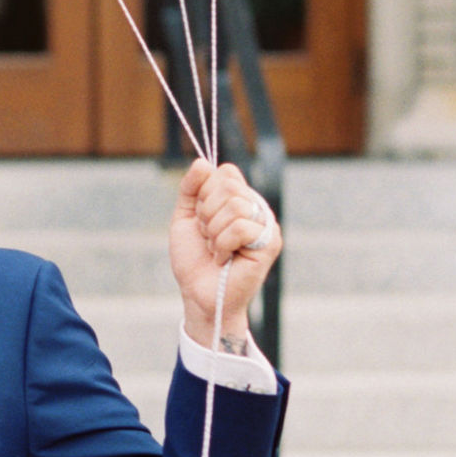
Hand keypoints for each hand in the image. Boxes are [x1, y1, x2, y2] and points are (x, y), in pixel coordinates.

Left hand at [170, 158, 280, 346]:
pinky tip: (223, 258)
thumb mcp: (185, 217)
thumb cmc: (194, 259)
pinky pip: (240, 227)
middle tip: (207, 236)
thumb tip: (202, 162)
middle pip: (229, 186)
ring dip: (213, 231)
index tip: (201, 216)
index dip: (205, 192)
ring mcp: (266, 226)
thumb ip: (191, 188)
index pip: (226, 172)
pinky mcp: (269, 244)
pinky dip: (221, 244)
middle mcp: (257, 209)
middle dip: (206, 213)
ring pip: (234, 206)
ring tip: (215, 248)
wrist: (197, 294)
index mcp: (240, 199)